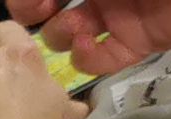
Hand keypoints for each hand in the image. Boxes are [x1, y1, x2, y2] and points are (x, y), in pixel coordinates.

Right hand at [11, 0, 170, 74]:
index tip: (28, 5)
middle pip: (50, 10)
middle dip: (36, 15)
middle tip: (40, 17)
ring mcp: (120, 15)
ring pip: (71, 35)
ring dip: (63, 36)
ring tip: (77, 31)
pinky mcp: (142, 41)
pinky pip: (102, 60)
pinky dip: (88, 60)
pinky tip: (92, 50)